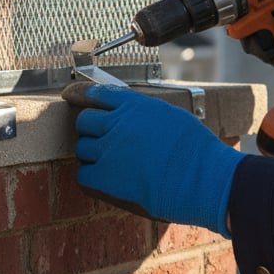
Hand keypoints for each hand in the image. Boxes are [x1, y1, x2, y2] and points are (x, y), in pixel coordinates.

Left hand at [63, 84, 243, 234]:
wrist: (204, 179)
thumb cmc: (197, 151)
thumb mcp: (171, 116)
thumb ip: (143, 113)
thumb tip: (128, 116)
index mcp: (134, 105)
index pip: (95, 93)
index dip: (79, 94)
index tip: (69, 95)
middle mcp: (117, 124)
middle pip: (84, 121)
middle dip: (90, 129)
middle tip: (102, 140)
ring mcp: (108, 151)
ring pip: (83, 148)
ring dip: (93, 154)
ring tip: (114, 164)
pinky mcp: (104, 179)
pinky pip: (83, 175)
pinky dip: (91, 177)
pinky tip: (107, 180)